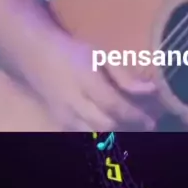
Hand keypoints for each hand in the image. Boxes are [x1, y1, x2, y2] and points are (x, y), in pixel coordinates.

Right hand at [28, 33, 156, 131]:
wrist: (36, 56)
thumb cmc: (72, 52)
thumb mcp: (100, 55)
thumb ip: (124, 75)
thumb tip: (151, 90)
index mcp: (85, 80)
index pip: (114, 105)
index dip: (135, 115)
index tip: (152, 120)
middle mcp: (73, 102)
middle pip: (105, 125)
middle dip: (128, 127)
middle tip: (146, 124)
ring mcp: (64, 116)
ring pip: (93, 134)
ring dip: (115, 133)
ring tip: (131, 126)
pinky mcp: (59, 123)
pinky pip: (83, 135)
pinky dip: (100, 135)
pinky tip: (113, 126)